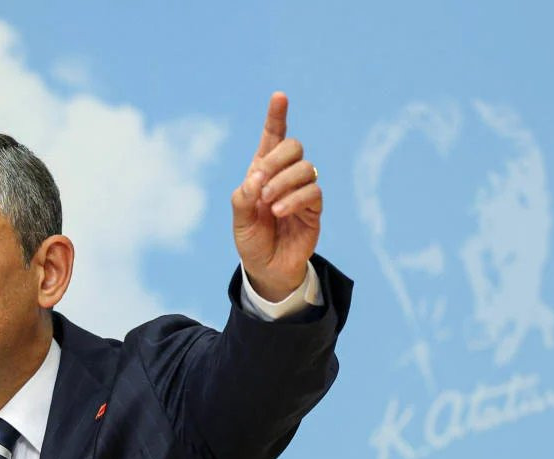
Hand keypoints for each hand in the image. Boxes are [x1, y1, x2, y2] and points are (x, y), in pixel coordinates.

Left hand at [231, 91, 321, 301]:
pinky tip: (279, 211)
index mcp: (262, 172)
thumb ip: (242, 196)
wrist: (266, 268)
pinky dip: (293, 198)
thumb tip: (257, 177)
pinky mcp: (314, 208)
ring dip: (283, 182)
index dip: (277, 116)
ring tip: (267, 204)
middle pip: (294, 146)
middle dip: (276, 159)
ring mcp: (301, 190)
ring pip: (305, 168)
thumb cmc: (251, 239)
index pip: (272, 137)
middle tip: (259, 182)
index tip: (279, 96)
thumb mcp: (238, 218)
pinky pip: (313, 191)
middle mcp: (284, 176)